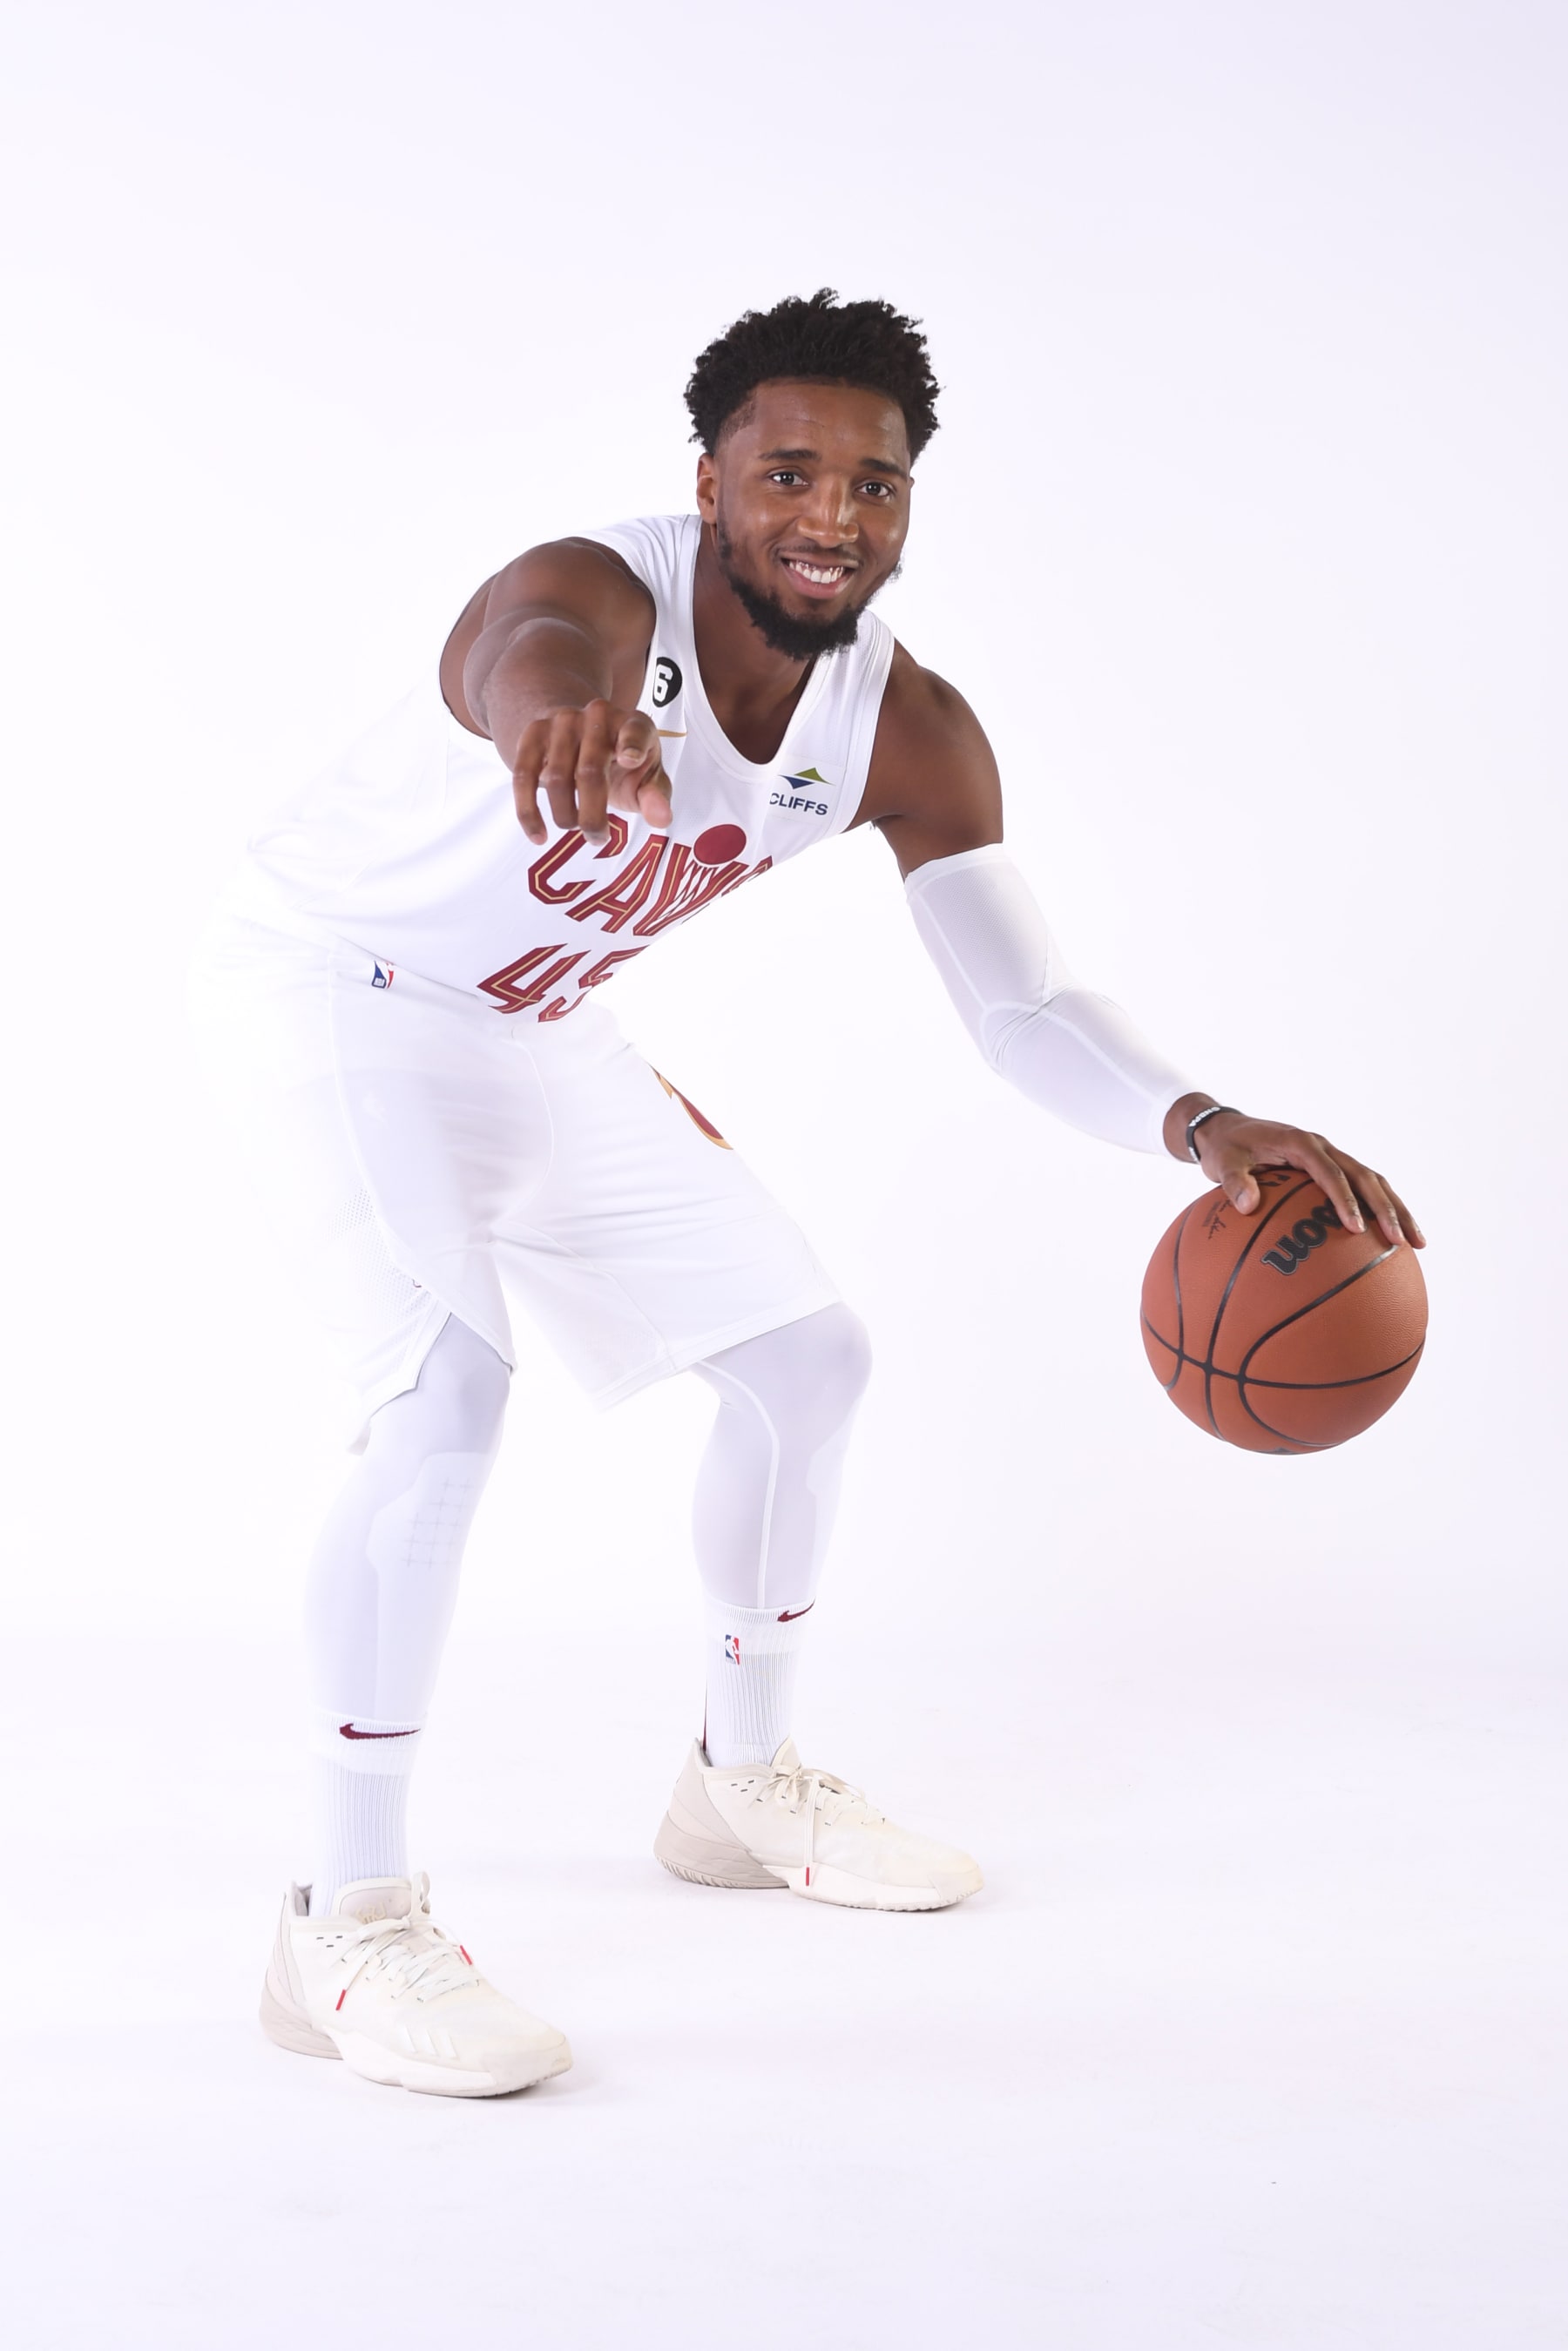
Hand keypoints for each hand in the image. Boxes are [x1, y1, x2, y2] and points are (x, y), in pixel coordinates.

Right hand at [512, 700, 672, 846]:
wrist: (579, 731)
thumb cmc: (621, 760)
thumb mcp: (646, 775)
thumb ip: (655, 796)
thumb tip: (662, 819)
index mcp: (633, 724)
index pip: (635, 730)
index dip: (633, 743)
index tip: (631, 759)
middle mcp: (598, 716)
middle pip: (590, 771)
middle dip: (592, 814)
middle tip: (597, 839)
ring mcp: (563, 721)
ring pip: (556, 778)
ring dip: (565, 815)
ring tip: (575, 828)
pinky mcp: (534, 734)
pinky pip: (524, 776)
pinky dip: (529, 811)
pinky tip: (539, 836)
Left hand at [1169, 1100, 1425, 1248]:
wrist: (1227, 1131)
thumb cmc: (1225, 1150)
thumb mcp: (1222, 1163)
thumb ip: (1233, 1182)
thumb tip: (1247, 1205)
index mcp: (1300, 1143)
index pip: (1329, 1171)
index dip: (1345, 1199)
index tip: (1355, 1228)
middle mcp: (1323, 1147)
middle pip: (1365, 1176)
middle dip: (1386, 1208)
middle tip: (1400, 1240)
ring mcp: (1332, 1157)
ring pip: (1374, 1182)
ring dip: (1397, 1210)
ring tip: (1415, 1243)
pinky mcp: (1334, 1169)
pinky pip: (1364, 1189)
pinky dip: (1383, 1211)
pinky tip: (1395, 1242)